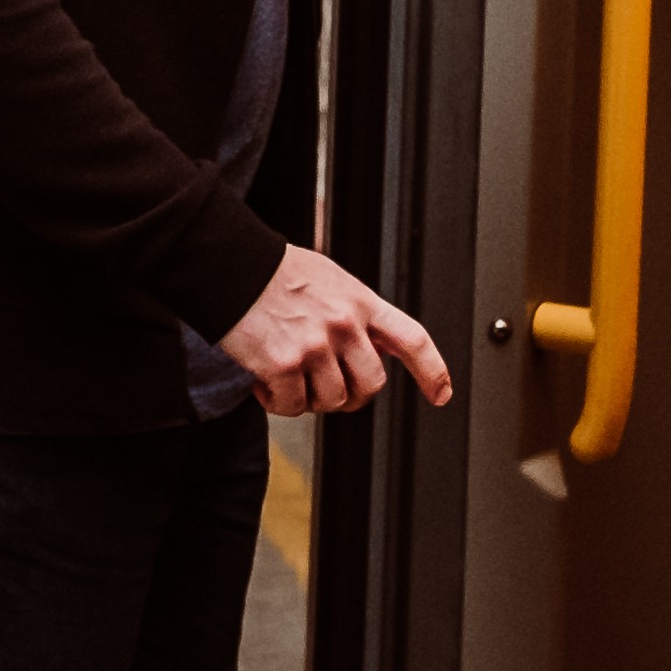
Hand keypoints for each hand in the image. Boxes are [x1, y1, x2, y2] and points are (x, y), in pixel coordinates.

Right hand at [214, 244, 451, 416]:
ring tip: (286, 376)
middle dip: (350, 396)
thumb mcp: (329, 279)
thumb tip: (374, 345)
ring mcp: (315, 347)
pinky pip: (292, 406)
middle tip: (325, 387)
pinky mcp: (283, 365)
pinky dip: (276, 402)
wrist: (229, 264)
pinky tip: (264, 380)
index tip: (440, 393)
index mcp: (361, 302)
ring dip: (307, 398)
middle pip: (370, 385)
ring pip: (330, 401)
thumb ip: (355, 311)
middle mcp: (344, 325)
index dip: (432, 371)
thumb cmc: (274, 272)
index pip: (412, 339)